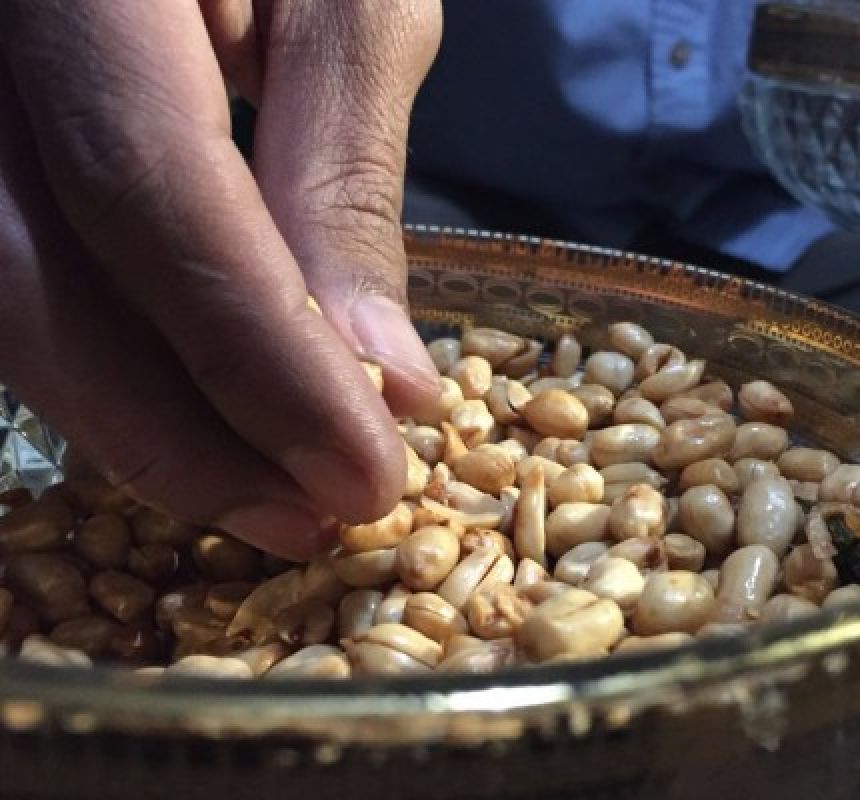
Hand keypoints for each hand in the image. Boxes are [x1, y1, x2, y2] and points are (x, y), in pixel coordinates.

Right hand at [0, 0, 442, 558]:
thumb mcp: (348, 8)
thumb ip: (343, 179)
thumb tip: (377, 380)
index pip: (148, 193)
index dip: (259, 357)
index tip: (364, 475)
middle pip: (27, 276)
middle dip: (176, 431)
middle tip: (307, 519)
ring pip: (3, 295)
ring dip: (133, 421)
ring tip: (264, 494)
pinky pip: (11, 271)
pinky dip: (103, 360)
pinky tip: (194, 417)